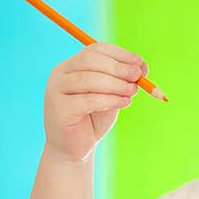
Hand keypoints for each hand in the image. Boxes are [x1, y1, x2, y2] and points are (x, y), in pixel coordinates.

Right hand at [44, 42, 147, 162]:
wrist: (75, 148)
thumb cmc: (94, 118)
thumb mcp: (112, 94)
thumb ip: (123, 80)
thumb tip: (142, 67)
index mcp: (73, 65)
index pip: (96, 49)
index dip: (120, 54)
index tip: (140, 64)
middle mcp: (61, 74)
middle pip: (91, 61)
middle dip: (118, 67)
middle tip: (137, 77)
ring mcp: (56, 90)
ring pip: (89, 79)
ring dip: (116, 84)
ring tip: (133, 92)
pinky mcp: (59, 109)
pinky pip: (87, 100)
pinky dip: (110, 99)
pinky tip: (125, 103)